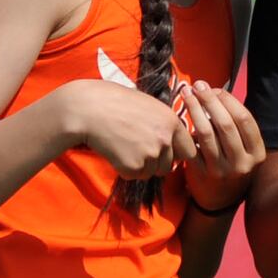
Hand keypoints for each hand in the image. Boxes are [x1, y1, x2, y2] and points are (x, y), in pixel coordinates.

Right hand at [57, 79, 195, 177]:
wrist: (89, 109)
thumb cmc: (116, 102)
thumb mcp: (149, 105)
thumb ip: (164, 123)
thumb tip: (172, 141)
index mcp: (172, 121)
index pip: (189, 150)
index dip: (176, 153)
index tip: (166, 153)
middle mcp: (165, 139)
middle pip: (168, 166)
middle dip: (155, 163)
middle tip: (137, 149)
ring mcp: (150, 154)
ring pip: (150, 172)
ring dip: (139, 165)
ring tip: (123, 146)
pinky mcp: (133, 166)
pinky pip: (133, 175)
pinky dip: (123, 168)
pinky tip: (114, 150)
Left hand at [180, 81, 265, 212]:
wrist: (220, 201)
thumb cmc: (232, 165)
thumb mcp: (245, 151)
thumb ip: (237, 127)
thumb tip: (216, 92)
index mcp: (257, 153)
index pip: (245, 119)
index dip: (229, 100)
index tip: (215, 89)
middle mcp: (243, 163)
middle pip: (225, 124)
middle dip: (210, 100)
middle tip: (198, 85)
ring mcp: (222, 171)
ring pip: (207, 133)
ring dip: (195, 109)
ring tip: (186, 94)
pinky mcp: (203, 175)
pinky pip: (193, 146)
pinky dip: (186, 129)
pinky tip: (180, 115)